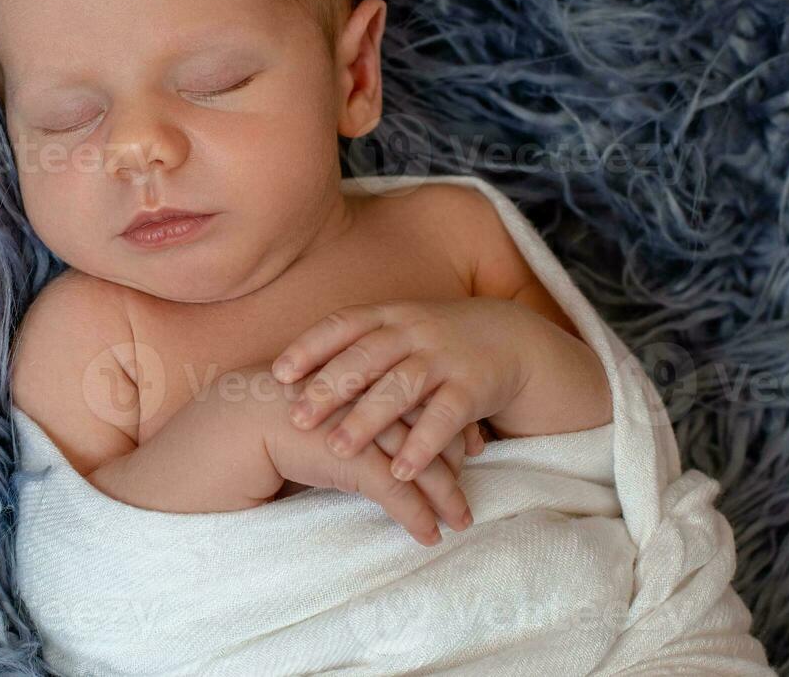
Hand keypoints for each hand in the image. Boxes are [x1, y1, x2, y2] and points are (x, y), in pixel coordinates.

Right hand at [246, 367, 482, 544]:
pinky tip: (430, 537)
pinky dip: (417, 517)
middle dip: (458, 455)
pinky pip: (396, 492)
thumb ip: (349, 410)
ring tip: (461, 521)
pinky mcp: (350, 459)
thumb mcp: (320, 405)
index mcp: (364, 373)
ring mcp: (362, 426)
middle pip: (430, 425)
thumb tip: (376, 429)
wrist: (231, 424)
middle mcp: (370, 395)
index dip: (449, 419)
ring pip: (420, 463)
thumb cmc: (268, 416)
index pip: (423, 394)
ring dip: (446, 496)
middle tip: (477, 478)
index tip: (470, 441)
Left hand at [272, 297, 533, 495]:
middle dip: (329, 388)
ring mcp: (445, 357)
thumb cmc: (433, 343)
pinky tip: (400, 471)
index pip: (342, 325)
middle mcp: (413, 331)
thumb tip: (286, 380)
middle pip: (365, 357)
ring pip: (401, 387)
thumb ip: (354, 350)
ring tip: (336, 449)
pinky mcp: (474, 387)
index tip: (277, 373)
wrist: (511, 338)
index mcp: (388, 317)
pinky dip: (422, 444)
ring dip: (368, 419)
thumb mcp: (396, 332)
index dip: (309, 347)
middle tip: (296, 419)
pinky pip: (445, 416)